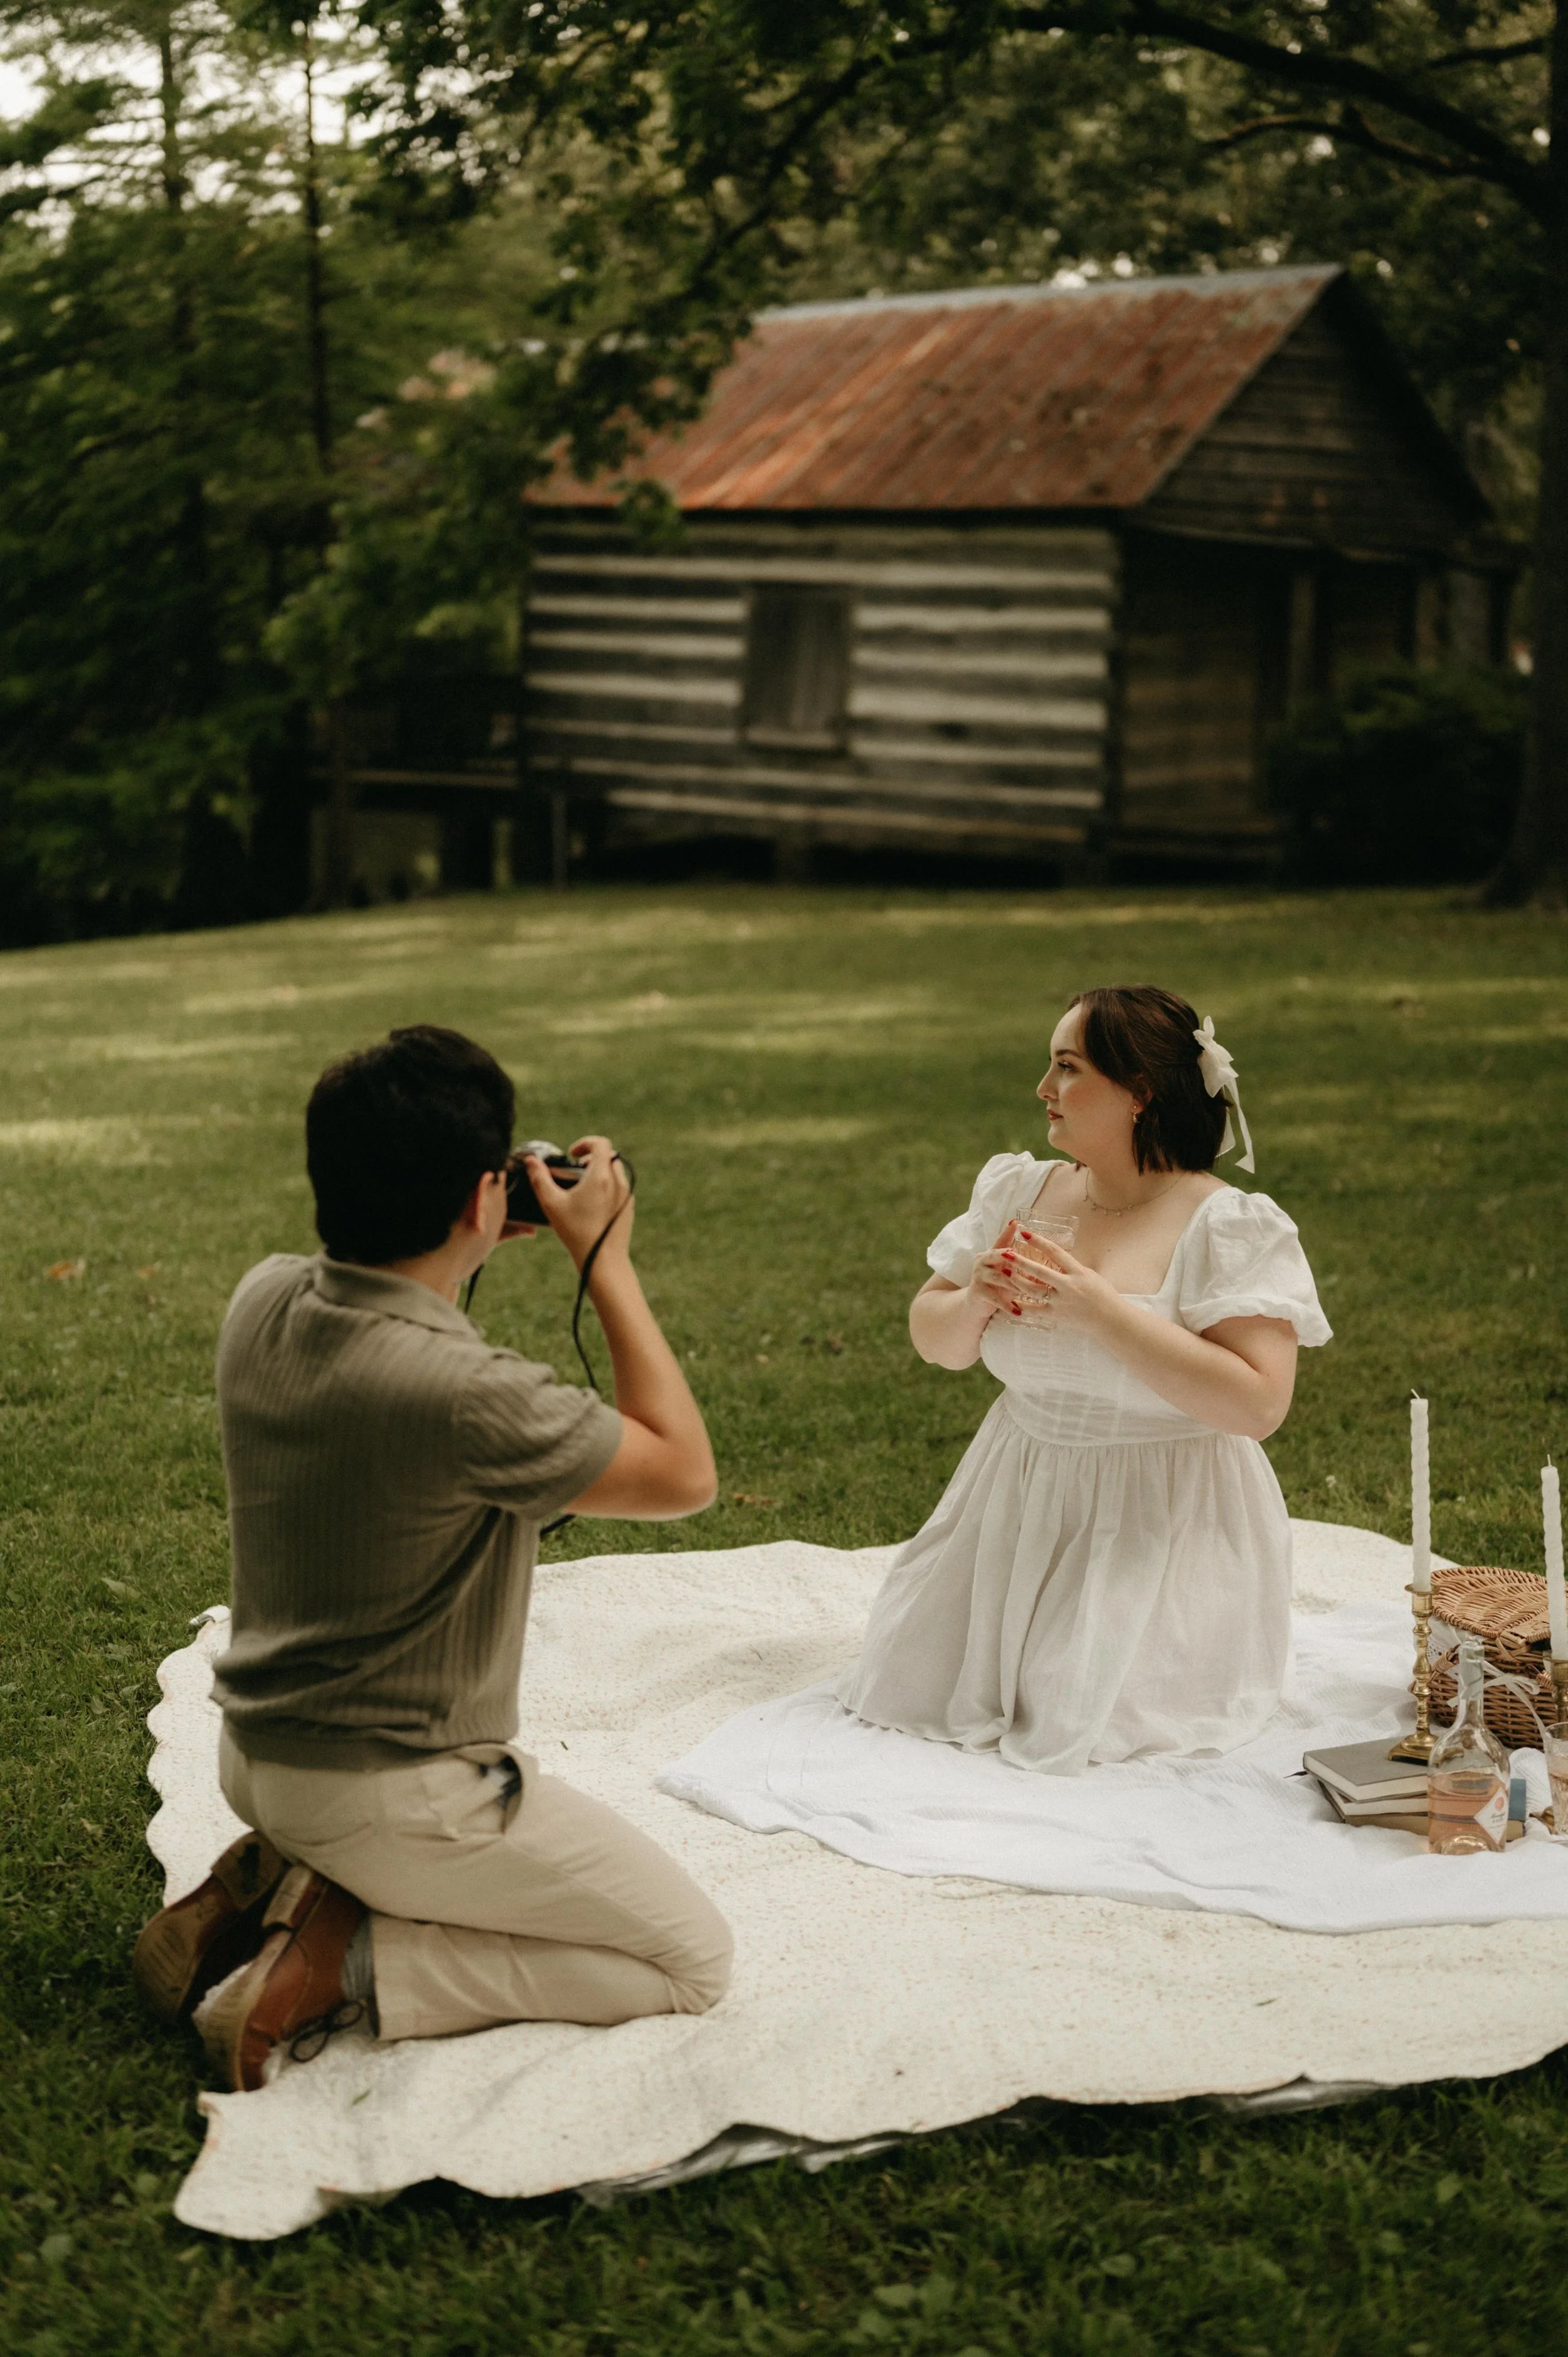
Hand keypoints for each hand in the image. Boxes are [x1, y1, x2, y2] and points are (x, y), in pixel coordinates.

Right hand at [522, 1135, 633, 1271]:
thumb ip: (540, 1178)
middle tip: (574, 1172)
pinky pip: (619, 1188)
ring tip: (581, 1189)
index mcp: (602, 1176)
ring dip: (598, 1173)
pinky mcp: (629, 1207)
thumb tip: (531, 1160)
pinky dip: (606, 1187)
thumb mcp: (552, 1204)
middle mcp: (619, 1182)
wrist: (603, 1260)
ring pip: (615, 1172)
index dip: (585, 1143)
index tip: (572, 1154)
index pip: (601, 1143)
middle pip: (608, 1156)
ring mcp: (627, 1195)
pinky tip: (591, 1205)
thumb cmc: (576, 1232)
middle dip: (590, 1159)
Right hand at [968, 1219, 1049, 1319]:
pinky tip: (1018, 1311)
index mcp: (991, 1253)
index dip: (1007, 1231)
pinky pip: (995, 1298)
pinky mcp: (977, 1291)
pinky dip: (1007, 1306)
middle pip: (996, 1255)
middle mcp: (982, 1261)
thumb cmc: (998, 1286)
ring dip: (1015, 1285)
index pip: (1001, 1240)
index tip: (1016, 1222)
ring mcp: (978, 1276)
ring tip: (1029, 1291)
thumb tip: (1046, 1257)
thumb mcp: (1008, 1272)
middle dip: (1009, 1256)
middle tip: (1021, 1256)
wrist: (977, 1304)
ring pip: (999, 1277)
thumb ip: (1020, 1263)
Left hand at [1004, 1233, 1120, 1332]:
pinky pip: (1035, 1311)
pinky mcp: (1057, 1316)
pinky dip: (1022, 1306)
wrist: (1110, 1319)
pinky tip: (1010, 1300)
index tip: (1025, 1233)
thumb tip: (1056, 1257)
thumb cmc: (1103, 1294)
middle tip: (1005, 1253)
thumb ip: (1071, 1267)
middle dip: (1020, 1261)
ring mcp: (1061, 1302)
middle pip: (1039, 1272)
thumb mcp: (1089, 1275)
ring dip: (1017, 1281)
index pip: (1055, 1252)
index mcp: (1078, 1272)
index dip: (1039, 1241)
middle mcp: (1068, 1286)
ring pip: (1033, 1290)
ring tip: (1005, 1272)